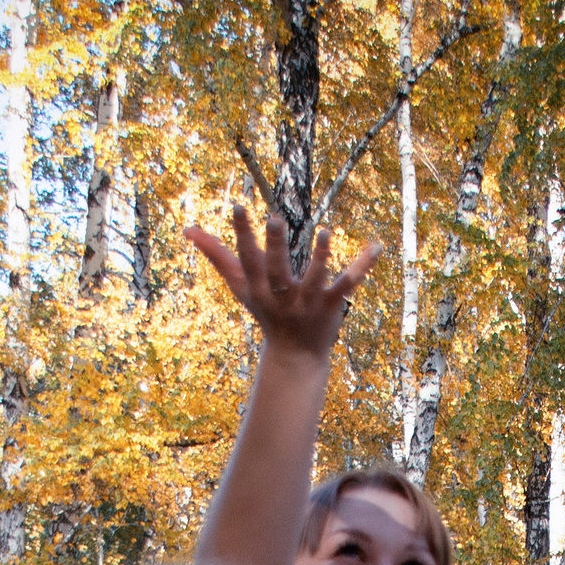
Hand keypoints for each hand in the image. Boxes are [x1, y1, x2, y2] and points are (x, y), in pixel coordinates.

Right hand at [185, 206, 381, 358]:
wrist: (295, 357)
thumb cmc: (266, 313)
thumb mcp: (240, 287)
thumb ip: (216, 256)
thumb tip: (188, 230)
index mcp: (258, 289)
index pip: (247, 260)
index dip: (242, 235)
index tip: (240, 207)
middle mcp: (281, 297)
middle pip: (276, 271)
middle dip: (274, 247)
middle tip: (275, 219)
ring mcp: (307, 303)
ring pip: (314, 279)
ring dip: (319, 257)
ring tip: (325, 232)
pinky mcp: (331, 306)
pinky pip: (348, 284)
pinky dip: (362, 265)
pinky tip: (376, 246)